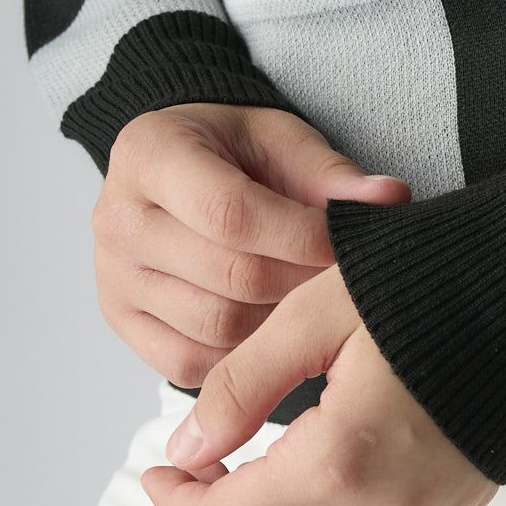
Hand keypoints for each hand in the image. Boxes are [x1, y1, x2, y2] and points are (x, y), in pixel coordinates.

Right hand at [92, 103, 410, 388]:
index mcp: (150, 154)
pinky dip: (241, 358)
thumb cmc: (236, 153)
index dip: (301, 237)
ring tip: (311, 302)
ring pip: (215, 325)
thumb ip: (332, 175)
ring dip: (279, 324)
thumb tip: (392, 199)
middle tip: (341, 282)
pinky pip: (189, 363)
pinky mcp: (121, 320)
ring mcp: (113, 276)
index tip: (347, 247)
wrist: (180, 171)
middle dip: (301, 284)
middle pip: (228, 276)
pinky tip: (273, 328)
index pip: (230, 213)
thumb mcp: (283, 142)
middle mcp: (118, 218)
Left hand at [139, 265, 498, 505]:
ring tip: (257, 472)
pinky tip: (324, 474)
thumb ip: (242, 385)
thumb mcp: (314, 314)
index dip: (176, 503)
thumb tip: (190, 446)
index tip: (161, 471)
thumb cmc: (433, 283)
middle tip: (199, 471)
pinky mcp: (459, 503)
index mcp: (344, 458)